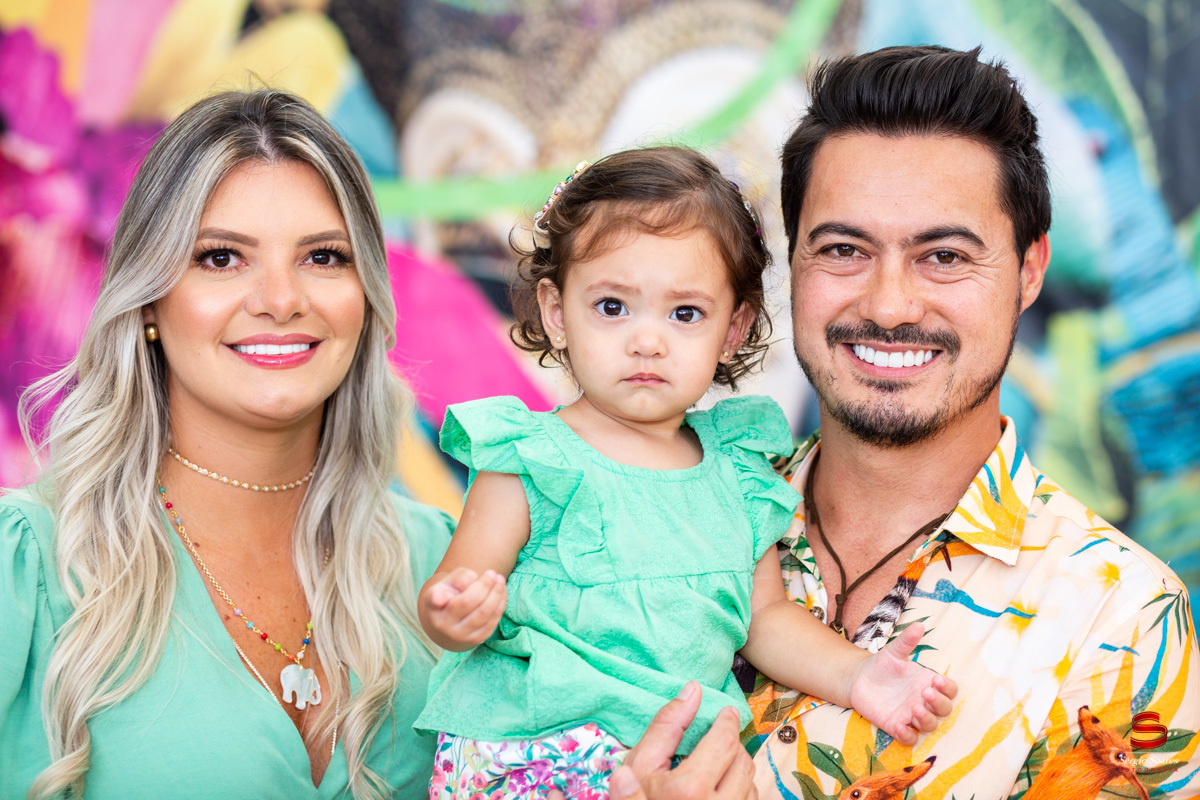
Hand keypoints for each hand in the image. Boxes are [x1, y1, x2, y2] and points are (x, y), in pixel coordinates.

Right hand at [422, 568, 506, 650]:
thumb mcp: (450, 581)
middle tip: (493, 573)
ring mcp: (459, 635)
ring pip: (483, 614)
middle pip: (468, 603)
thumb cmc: (451, 593)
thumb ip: (461, 578)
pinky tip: (502, 592)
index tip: (438, 597)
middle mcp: (443, 623)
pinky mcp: (475, 640)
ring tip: (500, 580)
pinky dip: (500, 605)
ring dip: (496, 594)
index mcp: (433, 604)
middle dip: (485, 586)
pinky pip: (492, 622)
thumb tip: (474, 582)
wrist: (451, 621)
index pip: (435, 600)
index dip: (436, 599)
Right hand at [546, 682, 755, 799]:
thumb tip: (690, 691)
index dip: (727, 720)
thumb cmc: (640, 799)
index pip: (725, 740)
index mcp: (689, 788)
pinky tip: (722, 787)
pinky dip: (741, 789)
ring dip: (738, 767)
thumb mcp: (639, 766)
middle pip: (742, 759)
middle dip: (731, 742)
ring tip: (719, 762)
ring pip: (751, 782)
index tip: (725, 711)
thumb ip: (664, 728)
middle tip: (719, 735)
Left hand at [847, 622, 957, 744]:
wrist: (858, 679)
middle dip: (939, 704)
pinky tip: (900, 726)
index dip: (947, 688)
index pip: (950, 690)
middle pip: (945, 710)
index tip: (934, 679)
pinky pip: (909, 738)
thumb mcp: (893, 652)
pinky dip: (908, 736)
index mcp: (927, 683)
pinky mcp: (896, 726)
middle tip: (925, 693)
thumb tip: (919, 624)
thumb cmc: (881, 665)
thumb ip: (906, 641)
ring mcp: (911, 715)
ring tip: (913, 707)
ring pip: (930, 726)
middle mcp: (924, 701)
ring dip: (926, 719)